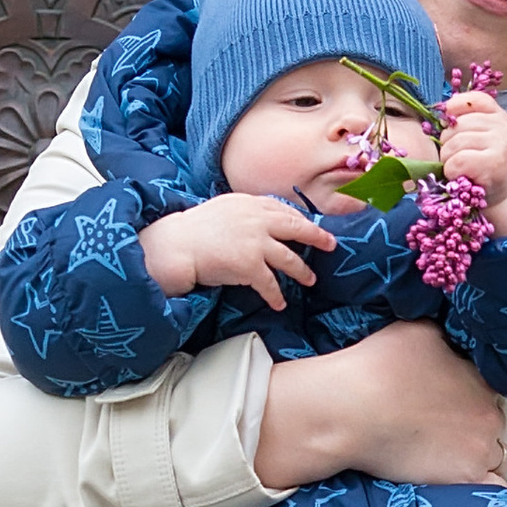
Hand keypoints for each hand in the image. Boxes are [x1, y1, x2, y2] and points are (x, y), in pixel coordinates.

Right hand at [141, 193, 332, 306]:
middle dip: (317, 237)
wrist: (176, 244)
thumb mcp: (222, 209)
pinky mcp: (250, 265)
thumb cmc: (193, 230)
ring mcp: (256, 242)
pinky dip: (276, 296)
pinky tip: (280, 304)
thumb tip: (261, 221)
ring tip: (310, 280)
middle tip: (330, 245)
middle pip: (297, 228)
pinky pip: (270, 284)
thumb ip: (244, 213)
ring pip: (289, 259)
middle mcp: (257, 220)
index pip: (283, 209)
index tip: (310, 225)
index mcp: (249, 203)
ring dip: (302, 272)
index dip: (300, 219)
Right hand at [253, 327, 506, 491]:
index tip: (448, 398)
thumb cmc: (379, 367)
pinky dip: (489, 485)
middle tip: (440, 424)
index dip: (468, 392)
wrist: (349, 411)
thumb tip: (455, 344)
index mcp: (483, 380)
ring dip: (475, 451)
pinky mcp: (464, 480)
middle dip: (472, 421)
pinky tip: (471, 478)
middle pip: (491, 422)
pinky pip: (494, 488)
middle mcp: (490, 416)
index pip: (489, 388)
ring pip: (492, 453)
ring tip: (444, 451)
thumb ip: (449, 340)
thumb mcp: (422, 331)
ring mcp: (480, 451)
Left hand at [443, 89, 506, 238]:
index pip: (471, 100)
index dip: (453, 109)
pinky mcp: (494, 163)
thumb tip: (440, 113)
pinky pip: (457, 161)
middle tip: (457, 157)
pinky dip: (452, 171)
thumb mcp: (477, 138)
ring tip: (460, 168)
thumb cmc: (482, 165)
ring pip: (454, 143)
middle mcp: (502, 125)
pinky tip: (462, 176)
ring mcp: (501, 143)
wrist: (501, 196)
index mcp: (498, 115)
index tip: (449, 125)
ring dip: (448, 160)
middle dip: (447, 143)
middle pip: (457, 125)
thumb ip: (463, 122)